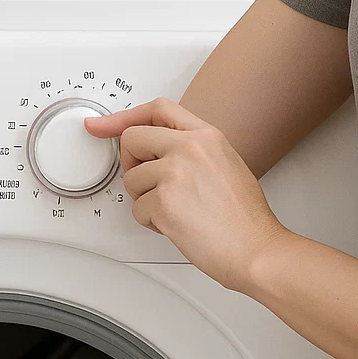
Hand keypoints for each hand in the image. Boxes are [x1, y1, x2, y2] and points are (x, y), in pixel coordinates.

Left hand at [85, 98, 289, 293]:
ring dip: (144, 200)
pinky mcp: (163, 201)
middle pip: (132, 139)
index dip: (124, 117)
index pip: (157, 109)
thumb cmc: (243, 219)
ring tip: (175, 212)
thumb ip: (192, 152)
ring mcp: (174, 172)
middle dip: (131, 165)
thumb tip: (159, 157)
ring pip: (131, 179)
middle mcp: (189, 147)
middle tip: (147, 186)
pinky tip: (176, 226)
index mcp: (206, 135)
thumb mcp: (225, 165)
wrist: (254, 249)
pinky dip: (150, 223)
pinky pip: (136, 209)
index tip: (103, 126)